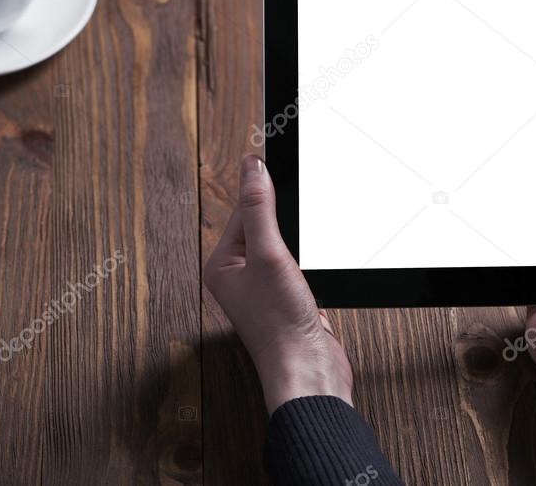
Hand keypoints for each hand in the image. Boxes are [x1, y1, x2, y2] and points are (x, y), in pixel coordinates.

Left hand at [204, 155, 352, 413]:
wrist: (309, 370)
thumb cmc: (280, 324)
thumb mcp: (269, 254)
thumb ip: (259, 208)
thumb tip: (251, 167)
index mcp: (221, 266)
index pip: (243, 213)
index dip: (262, 193)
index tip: (276, 165)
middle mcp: (239, 277)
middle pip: (262, 226)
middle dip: (282, 221)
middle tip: (294, 215)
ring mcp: (264, 289)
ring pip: (282, 245)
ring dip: (297, 243)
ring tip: (302, 255)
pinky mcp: (288, 298)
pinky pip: (297, 264)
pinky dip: (308, 261)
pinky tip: (313, 270)